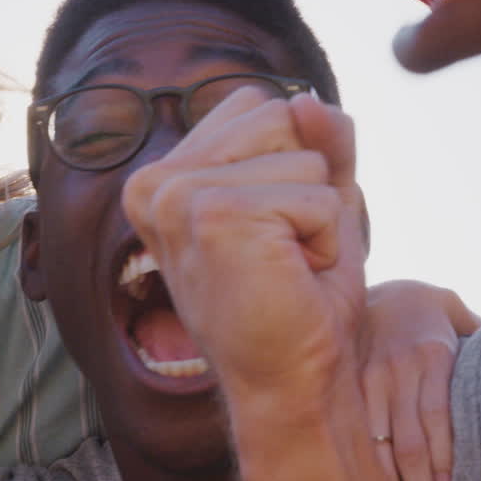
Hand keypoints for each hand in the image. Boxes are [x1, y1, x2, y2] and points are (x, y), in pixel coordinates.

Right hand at [123, 88, 366, 392]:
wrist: (294, 382)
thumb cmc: (303, 296)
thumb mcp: (316, 198)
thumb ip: (320, 140)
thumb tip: (308, 99)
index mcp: (163, 175)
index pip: (257, 103)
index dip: (292, 163)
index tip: (273, 229)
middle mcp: (154, 180)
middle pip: (279, 114)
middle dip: (308, 181)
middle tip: (285, 251)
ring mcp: (177, 196)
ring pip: (303, 151)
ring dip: (319, 212)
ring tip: (287, 264)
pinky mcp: (214, 215)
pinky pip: (318, 194)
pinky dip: (326, 240)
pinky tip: (294, 278)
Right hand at [362, 281, 480, 480]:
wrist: (373, 288)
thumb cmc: (425, 307)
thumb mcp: (457, 312)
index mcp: (434, 356)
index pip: (438, 418)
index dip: (444, 458)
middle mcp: (401, 368)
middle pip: (410, 439)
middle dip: (421, 480)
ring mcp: (373, 376)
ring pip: (381, 440)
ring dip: (393, 477)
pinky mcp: (352, 382)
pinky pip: (359, 429)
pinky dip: (369, 459)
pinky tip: (379, 480)